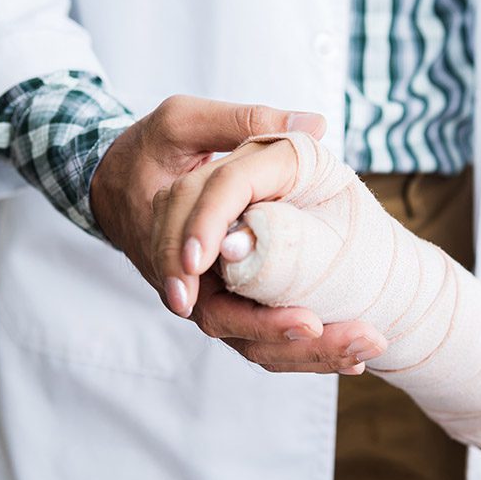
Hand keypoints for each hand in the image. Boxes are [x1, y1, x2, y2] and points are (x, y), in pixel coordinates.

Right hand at [91, 95, 385, 373]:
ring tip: (361, 350)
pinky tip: (355, 358)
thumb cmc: (152, 153)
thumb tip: (317, 125)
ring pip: (250, 341)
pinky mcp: (230, 308)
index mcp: (166, 237)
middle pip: (225, 321)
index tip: (250, 285)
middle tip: (320, 326)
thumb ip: (244, 122)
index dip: (214, 277)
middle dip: (274, 329)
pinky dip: (306, 354)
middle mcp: (185, 281)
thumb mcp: (185, 123)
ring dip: (305, 354)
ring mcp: (207, 299)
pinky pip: (263, 341)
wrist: (119, 191)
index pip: (186, 268)